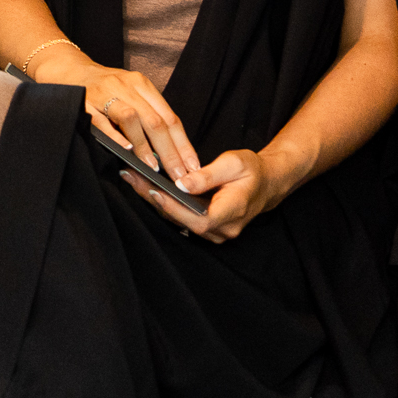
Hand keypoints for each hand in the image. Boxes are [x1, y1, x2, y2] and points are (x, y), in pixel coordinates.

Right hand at [33, 47, 198, 184]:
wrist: (68, 68)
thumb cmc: (103, 88)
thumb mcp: (130, 93)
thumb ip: (148, 116)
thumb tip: (170, 153)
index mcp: (142, 84)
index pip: (170, 117)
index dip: (183, 145)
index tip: (193, 167)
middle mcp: (126, 85)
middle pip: (155, 121)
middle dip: (170, 152)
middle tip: (178, 176)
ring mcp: (105, 92)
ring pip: (132, 119)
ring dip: (144, 146)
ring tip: (153, 168)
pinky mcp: (84, 101)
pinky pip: (101, 120)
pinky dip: (115, 135)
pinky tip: (124, 150)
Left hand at [121, 148, 281, 242]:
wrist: (266, 183)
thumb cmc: (252, 171)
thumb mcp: (234, 164)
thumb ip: (207, 175)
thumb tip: (181, 184)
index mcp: (233, 213)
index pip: (199, 220)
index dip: (175, 208)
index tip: (153, 191)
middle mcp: (223, 230)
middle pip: (182, 221)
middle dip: (154, 199)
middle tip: (130, 176)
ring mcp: (215, 233)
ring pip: (178, 221)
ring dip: (154, 200)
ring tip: (132, 177)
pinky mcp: (207, 230)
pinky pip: (181, 219)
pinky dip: (164, 203)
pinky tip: (147, 186)